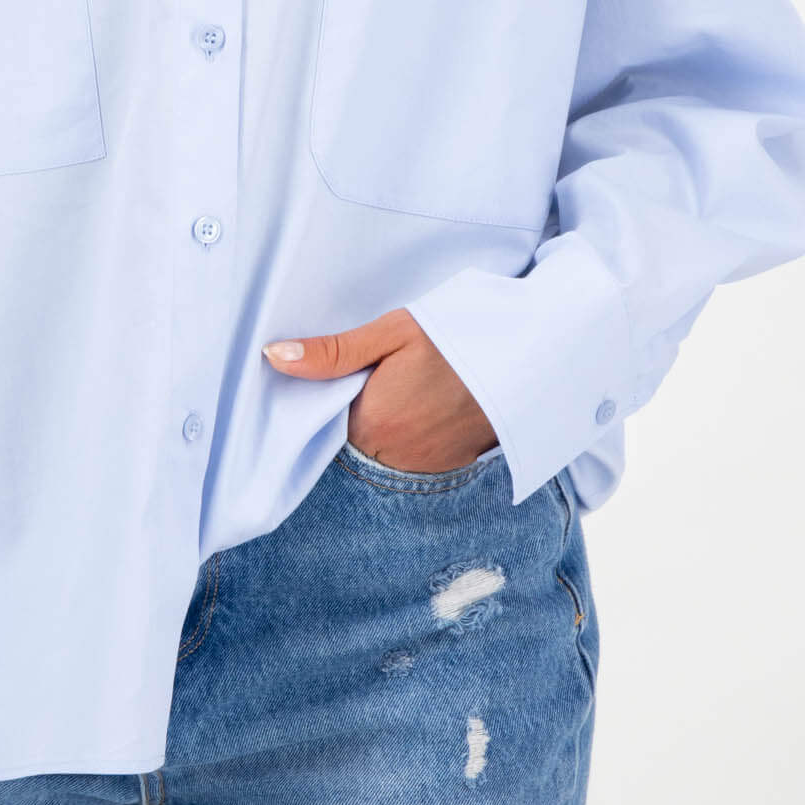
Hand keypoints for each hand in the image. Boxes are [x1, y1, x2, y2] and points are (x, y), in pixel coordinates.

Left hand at [262, 307, 497, 471]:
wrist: (530, 359)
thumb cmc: (458, 339)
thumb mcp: (393, 332)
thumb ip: (333, 352)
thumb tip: (273, 356)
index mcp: (370, 423)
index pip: (319, 428)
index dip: (316, 406)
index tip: (321, 386)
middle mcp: (392, 457)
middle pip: (346, 446)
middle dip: (344, 422)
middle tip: (361, 386)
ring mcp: (423, 470)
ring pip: (377, 458)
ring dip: (376, 436)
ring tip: (393, 398)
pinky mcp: (450, 471)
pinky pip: (410, 465)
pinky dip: (405, 445)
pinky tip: (415, 415)